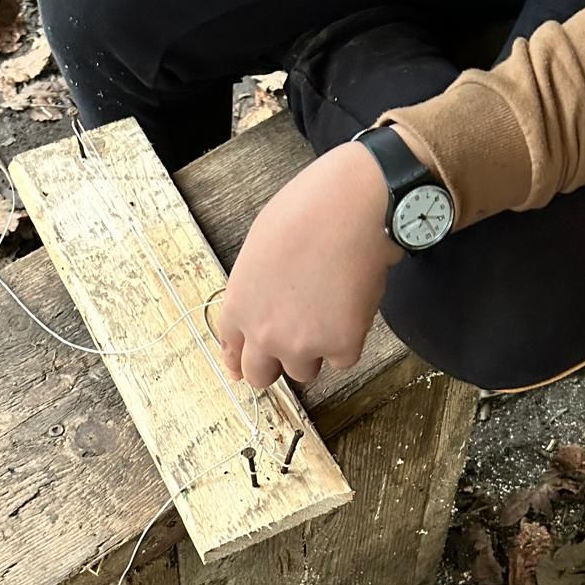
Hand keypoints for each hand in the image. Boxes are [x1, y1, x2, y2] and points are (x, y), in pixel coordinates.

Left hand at [216, 141, 401, 389]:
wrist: (347, 208)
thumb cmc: (304, 213)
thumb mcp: (257, 249)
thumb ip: (254, 289)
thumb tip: (263, 307)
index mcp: (239, 306)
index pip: (232, 350)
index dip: (241, 359)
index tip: (245, 366)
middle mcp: (264, 333)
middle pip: (261, 376)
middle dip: (275, 365)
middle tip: (293, 349)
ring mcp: (303, 344)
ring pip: (304, 371)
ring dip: (315, 350)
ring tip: (330, 311)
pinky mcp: (341, 345)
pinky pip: (343, 359)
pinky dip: (350, 340)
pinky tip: (352, 308)